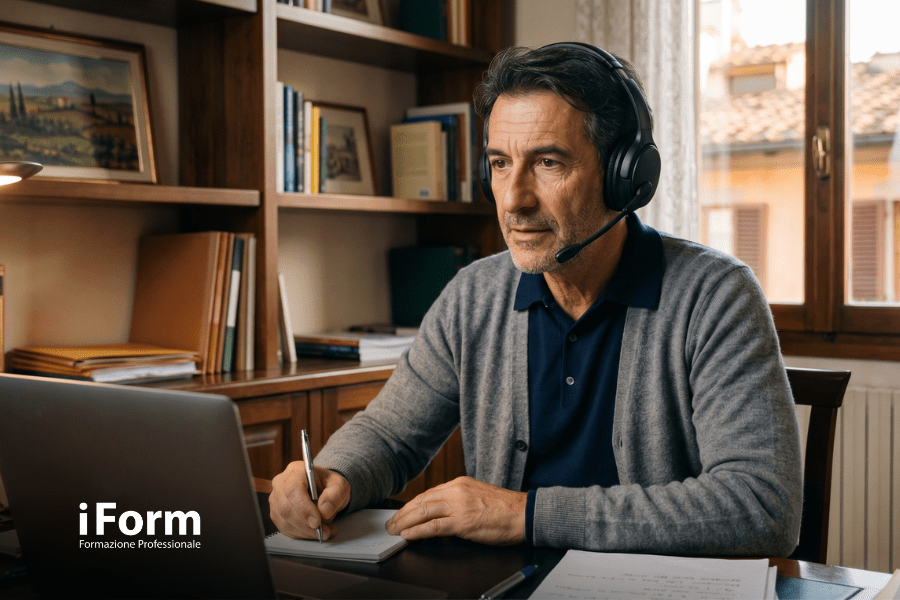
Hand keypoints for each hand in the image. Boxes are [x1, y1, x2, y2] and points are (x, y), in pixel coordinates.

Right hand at [269, 461, 350, 539]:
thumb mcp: (340, 485)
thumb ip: (335, 495)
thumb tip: (324, 510)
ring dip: (305, 532)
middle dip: (306, 524)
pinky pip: (285, 529)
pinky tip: (314, 532)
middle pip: (286, 508)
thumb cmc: (329, 485)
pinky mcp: (276, 514)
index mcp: (295, 471)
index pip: (293, 490)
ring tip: (324, 532)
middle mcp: (281, 484)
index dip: (304, 508)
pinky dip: (301, 534)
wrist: (323, 489)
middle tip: (325, 531)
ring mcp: (276, 499)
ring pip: (284, 521)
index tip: (317, 522)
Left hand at [385, 476, 525, 544]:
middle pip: (422, 501)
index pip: (428, 493)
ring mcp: (459, 505)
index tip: (402, 513)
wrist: (524, 514)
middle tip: (391, 523)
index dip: (412, 505)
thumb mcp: (477, 496)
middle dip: (403, 513)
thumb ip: (459, 501)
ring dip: (405, 522)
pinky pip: (434, 526)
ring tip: (394, 530)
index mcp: (460, 483)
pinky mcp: (463, 522)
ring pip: (424, 511)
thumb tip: (441, 514)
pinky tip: (408, 535)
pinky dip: (418, 531)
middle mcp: (457, 491)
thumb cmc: (505, 509)